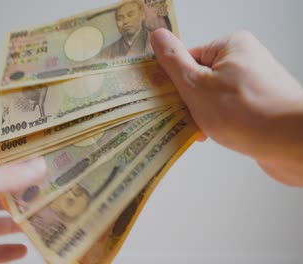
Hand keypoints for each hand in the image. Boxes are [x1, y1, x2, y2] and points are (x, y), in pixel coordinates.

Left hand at [0, 158, 45, 262]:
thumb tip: (39, 164)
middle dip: (27, 202)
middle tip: (58, 203)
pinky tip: (22, 253)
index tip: (55, 174)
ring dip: (19, 229)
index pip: (0, 174)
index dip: (26, 174)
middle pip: (1, 202)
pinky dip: (4, 256)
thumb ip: (1, 179)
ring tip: (47, 226)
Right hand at [150, 29, 302, 185]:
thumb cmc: (245, 112)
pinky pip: (228, 109)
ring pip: (212, 97)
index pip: (188, 57)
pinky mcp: (260, 104)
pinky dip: (218, 122)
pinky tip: (216, 135)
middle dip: (188, 101)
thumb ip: (174, 61)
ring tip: (204, 129)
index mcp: (231, 46)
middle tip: (185, 117)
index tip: (167, 98)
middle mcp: (245, 60)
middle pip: (200, 78)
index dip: (174, 80)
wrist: (292, 144)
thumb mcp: (196, 85)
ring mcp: (254, 83)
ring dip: (201, 114)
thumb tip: (157, 37)